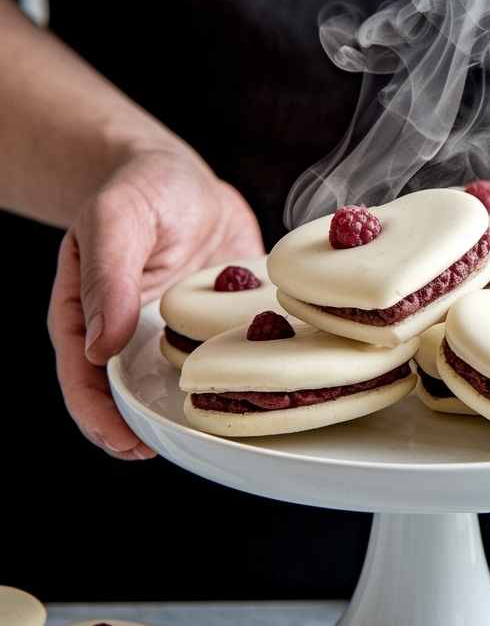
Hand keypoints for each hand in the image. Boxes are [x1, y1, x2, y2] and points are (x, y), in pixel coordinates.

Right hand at [47, 148, 263, 458]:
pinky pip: (232, 358)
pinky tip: (269, 383)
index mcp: (89, 316)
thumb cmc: (139, 189)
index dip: (102, 418)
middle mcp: (131, 336)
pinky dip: (247, 373)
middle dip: (156, 430)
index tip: (128, 443)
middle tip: (185, 449)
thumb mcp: (118, 218)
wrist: (184, 176)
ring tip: (231, 430)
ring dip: (205, 410)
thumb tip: (99, 343)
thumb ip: (107, 276)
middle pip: (134, 398)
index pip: (84, 381)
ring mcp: (176, 337)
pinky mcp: (219, 328)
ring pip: (186, 388)